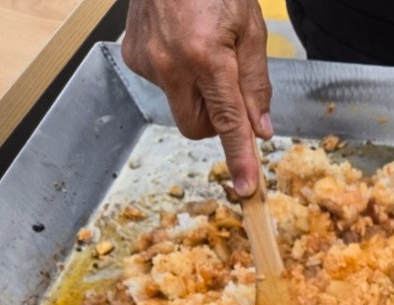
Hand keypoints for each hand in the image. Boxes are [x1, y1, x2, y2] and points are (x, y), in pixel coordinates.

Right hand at [122, 0, 272, 196]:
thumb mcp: (251, 28)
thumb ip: (256, 83)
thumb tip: (260, 129)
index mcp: (206, 57)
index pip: (227, 122)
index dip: (239, 158)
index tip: (247, 187)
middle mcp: (170, 64)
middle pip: (197, 127)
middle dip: (216, 122)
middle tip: (229, 92)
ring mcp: (146, 61)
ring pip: (179, 105)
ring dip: (196, 92)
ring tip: (202, 49)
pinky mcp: (132, 55)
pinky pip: (162, 83)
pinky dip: (177, 73)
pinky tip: (181, 42)